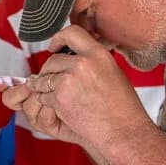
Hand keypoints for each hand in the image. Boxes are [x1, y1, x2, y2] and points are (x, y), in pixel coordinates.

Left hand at [0, 26, 152, 153]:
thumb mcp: (113, 73)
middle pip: (52, 60)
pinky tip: (63, 109)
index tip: (54, 47)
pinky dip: (48, 102)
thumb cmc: (122, 108)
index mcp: (98, 54)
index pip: (71, 32)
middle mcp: (83, 63)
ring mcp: (69, 80)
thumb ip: (93, 61)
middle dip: (50, 72)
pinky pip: (43, 96)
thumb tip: (75, 56)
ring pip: (43, 78)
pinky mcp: (59, 97)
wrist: (123, 131)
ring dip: (46, 88)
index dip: (58, 39)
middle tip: (56, 83)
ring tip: (62, 98)